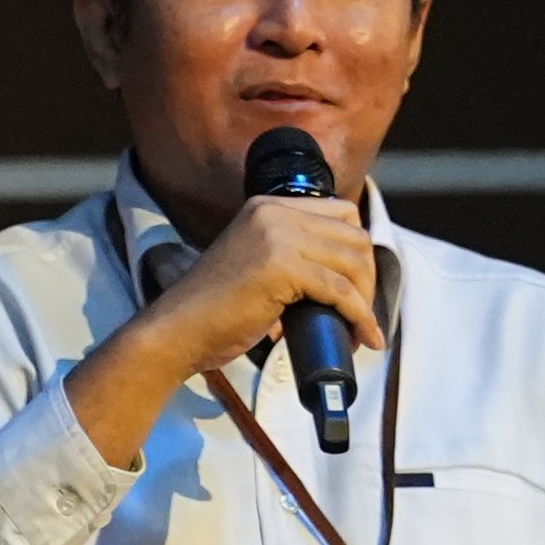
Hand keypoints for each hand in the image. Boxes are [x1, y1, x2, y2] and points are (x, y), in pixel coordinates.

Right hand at [71, 191, 383, 465]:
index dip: (358, 252)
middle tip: (360, 316)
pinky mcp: (280, 267)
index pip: (341, 213)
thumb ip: (288, 257)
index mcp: (267, 207)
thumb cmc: (213, 312)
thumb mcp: (255, 266)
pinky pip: (339, 291)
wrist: (176, 331)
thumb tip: (339, 281)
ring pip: (352, 262)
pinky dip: (358, 316)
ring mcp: (276, 237)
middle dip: (368, 279)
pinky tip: (361, 337)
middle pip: (354, 236)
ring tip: (359, 331)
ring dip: (366, 300)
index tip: (358, 287)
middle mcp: (274, 213)